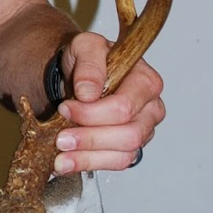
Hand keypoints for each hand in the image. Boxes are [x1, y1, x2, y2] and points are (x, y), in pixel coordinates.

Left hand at [49, 32, 164, 175]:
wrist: (80, 77)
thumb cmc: (88, 61)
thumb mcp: (85, 47)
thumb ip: (89, 64)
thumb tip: (89, 92)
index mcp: (146, 81)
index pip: (124, 107)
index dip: (93, 113)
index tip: (65, 108)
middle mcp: (151, 108)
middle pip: (129, 135)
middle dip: (91, 138)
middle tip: (61, 137)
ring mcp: (143, 130)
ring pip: (123, 155)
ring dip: (88, 158)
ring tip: (61, 156)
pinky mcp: (130, 147)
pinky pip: (115, 164)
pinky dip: (89, 165)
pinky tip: (67, 162)